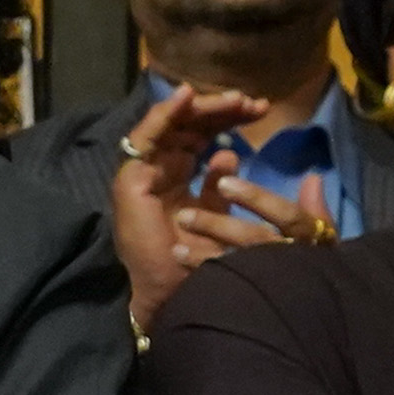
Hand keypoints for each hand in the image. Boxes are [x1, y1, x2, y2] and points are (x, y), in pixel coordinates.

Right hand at [105, 85, 326, 333]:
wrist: (177, 297)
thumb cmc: (199, 267)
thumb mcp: (223, 221)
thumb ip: (226, 192)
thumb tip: (232, 155)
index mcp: (181, 181)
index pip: (203, 138)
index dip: (229, 120)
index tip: (262, 109)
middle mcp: (161, 173)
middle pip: (188, 128)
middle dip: (220, 110)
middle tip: (252, 101)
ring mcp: (144, 174)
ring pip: (170, 126)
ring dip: (200, 108)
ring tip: (232, 98)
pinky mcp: (132, 180)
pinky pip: (147, 138)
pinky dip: (164, 114)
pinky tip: (186, 97)